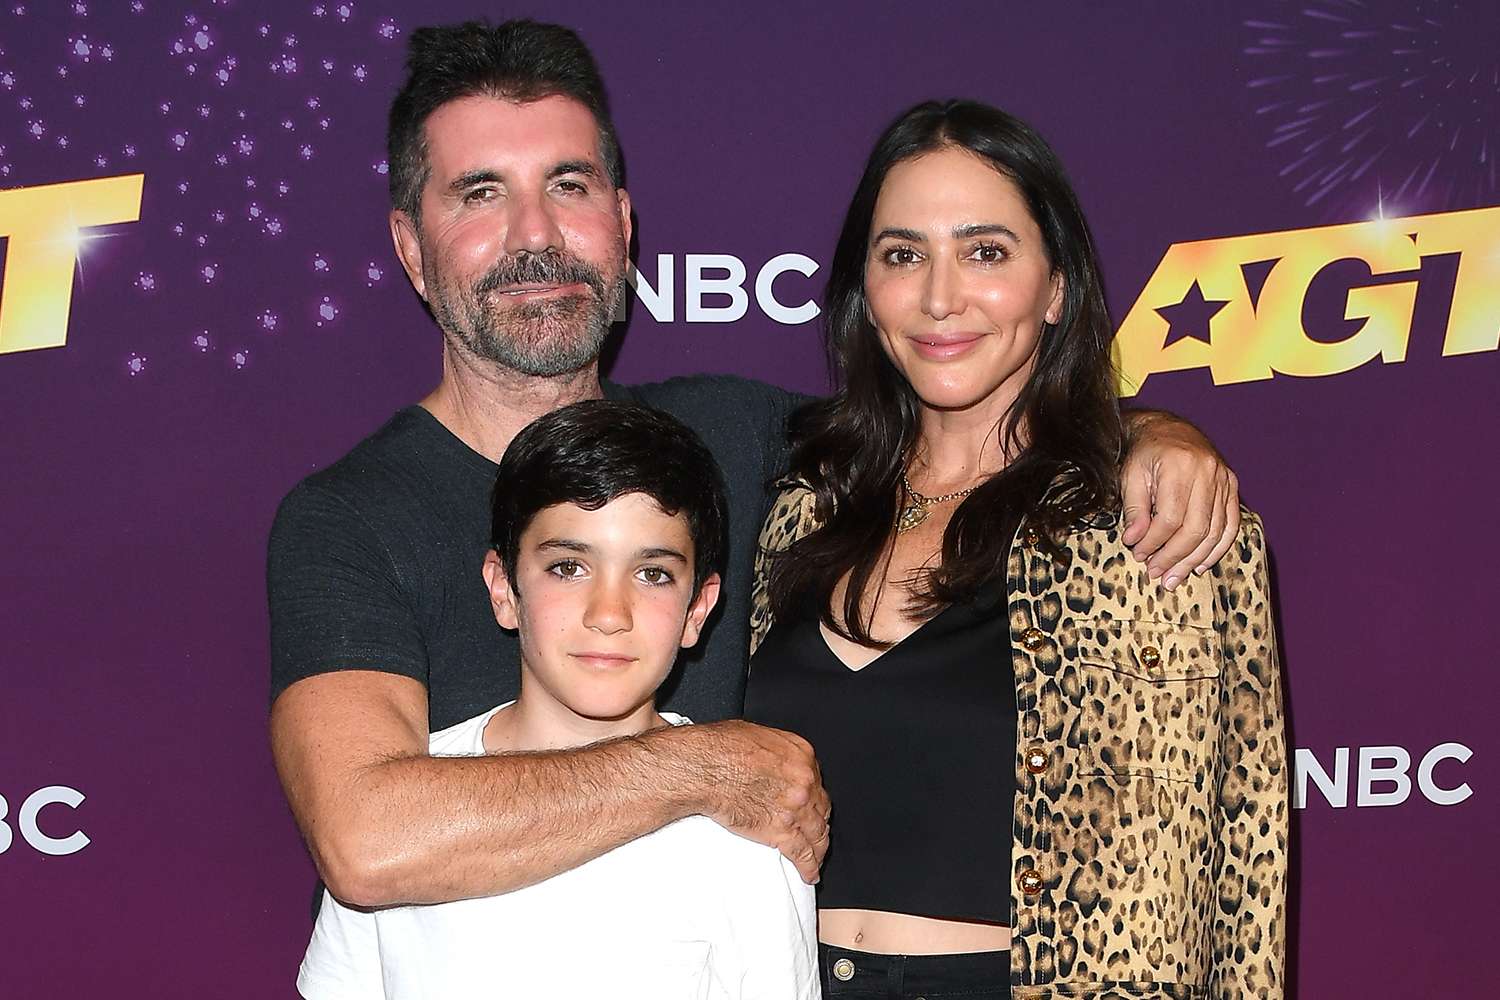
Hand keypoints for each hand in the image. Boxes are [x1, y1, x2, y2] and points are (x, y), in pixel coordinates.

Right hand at [685, 720, 830, 883]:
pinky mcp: (781, 832)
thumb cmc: (720, 749)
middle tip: (815, 830)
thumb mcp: (756, 735)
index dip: (813, 796)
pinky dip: (809, 867)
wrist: (705, 769)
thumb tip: (772, 760)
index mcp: (801, 755)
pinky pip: (802, 854)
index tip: (810, 805)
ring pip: (817, 833)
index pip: (816, 781)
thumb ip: (775, 751)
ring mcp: (796, 809)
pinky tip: (809, 873)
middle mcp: (804, 782)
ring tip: (817, 858)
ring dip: (819, 848)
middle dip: (819, 820)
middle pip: (821, 808)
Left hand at [1119, 410, 1239, 588]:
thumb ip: (1134, 508)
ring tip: (1175, 577)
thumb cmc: (1146, 454)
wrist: (1169, 430)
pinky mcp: (1232, 486)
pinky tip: (1201, 565)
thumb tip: (1135, 540)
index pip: (1170, 517)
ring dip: (1194, 559)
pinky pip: (1231, 525)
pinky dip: (1218, 549)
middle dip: (1175, 557)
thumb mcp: (1131, 475)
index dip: (1154, 542)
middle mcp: (1208, 472)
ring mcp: (1224, 479)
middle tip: (1158, 574)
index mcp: (1179, 466)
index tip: (1139, 555)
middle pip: (1195, 528)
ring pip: (1215, 531)